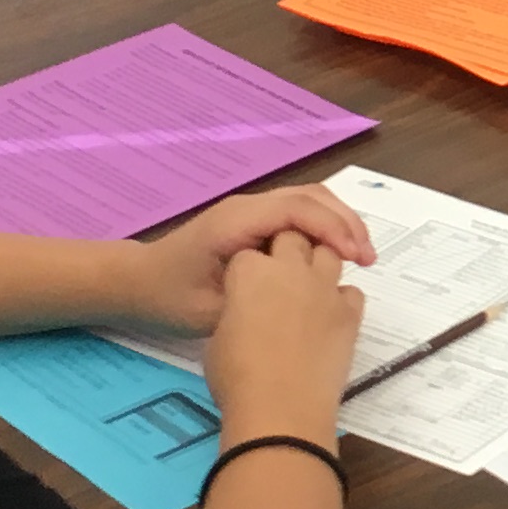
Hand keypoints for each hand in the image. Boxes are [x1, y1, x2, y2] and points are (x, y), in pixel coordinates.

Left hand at [132, 186, 379, 335]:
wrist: (139, 284)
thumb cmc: (169, 299)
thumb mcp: (212, 311)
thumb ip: (258, 299)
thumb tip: (305, 296)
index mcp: (235, 222)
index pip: (297, 210)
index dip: (333, 230)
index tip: (357, 259)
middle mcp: (247, 207)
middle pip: (310, 196)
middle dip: (346, 222)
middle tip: (368, 259)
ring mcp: (252, 211)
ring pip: (309, 201)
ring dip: (339, 222)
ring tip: (360, 256)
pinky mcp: (255, 221)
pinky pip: (299, 214)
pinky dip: (325, 228)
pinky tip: (335, 256)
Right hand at [204, 227, 367, 434]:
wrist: (281, 410)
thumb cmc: (236, 377)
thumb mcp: (218, 336)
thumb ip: (236, 310)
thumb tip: (248, 313)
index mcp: (249, 272)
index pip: (248, 252)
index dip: (247, 268)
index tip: (245, 288)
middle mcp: (290, 269)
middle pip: (293, 237)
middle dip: (286, 249)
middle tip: (279, 280)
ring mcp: (325, 288)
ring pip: (328, 253)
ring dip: (317, 265)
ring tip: (308, 291)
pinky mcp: (351, 313)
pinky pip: (351, 291)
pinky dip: (341, 299)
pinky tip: (329, 318)